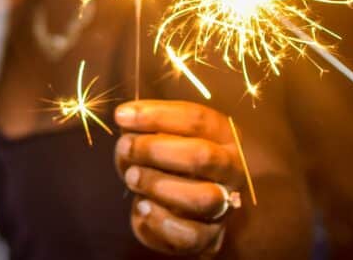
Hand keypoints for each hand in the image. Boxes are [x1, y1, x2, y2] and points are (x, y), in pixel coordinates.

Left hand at [114, 100, 244, 255]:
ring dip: (157, 185)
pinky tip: (141, 206)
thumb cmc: (169, 157)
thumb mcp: (160, 134)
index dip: (156, 115)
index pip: (196, 119)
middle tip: (126, 148)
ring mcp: (223, 206)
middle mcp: (231, 170)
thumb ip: (145, 127)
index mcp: (223, 136)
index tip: (121, 116)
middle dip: (154, 150)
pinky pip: (189, 235)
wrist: (191, 205)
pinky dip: (159, 220)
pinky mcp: (208, 237)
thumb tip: (126, 120)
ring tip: (132, 176)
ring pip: (201, 198)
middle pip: (201, 156)